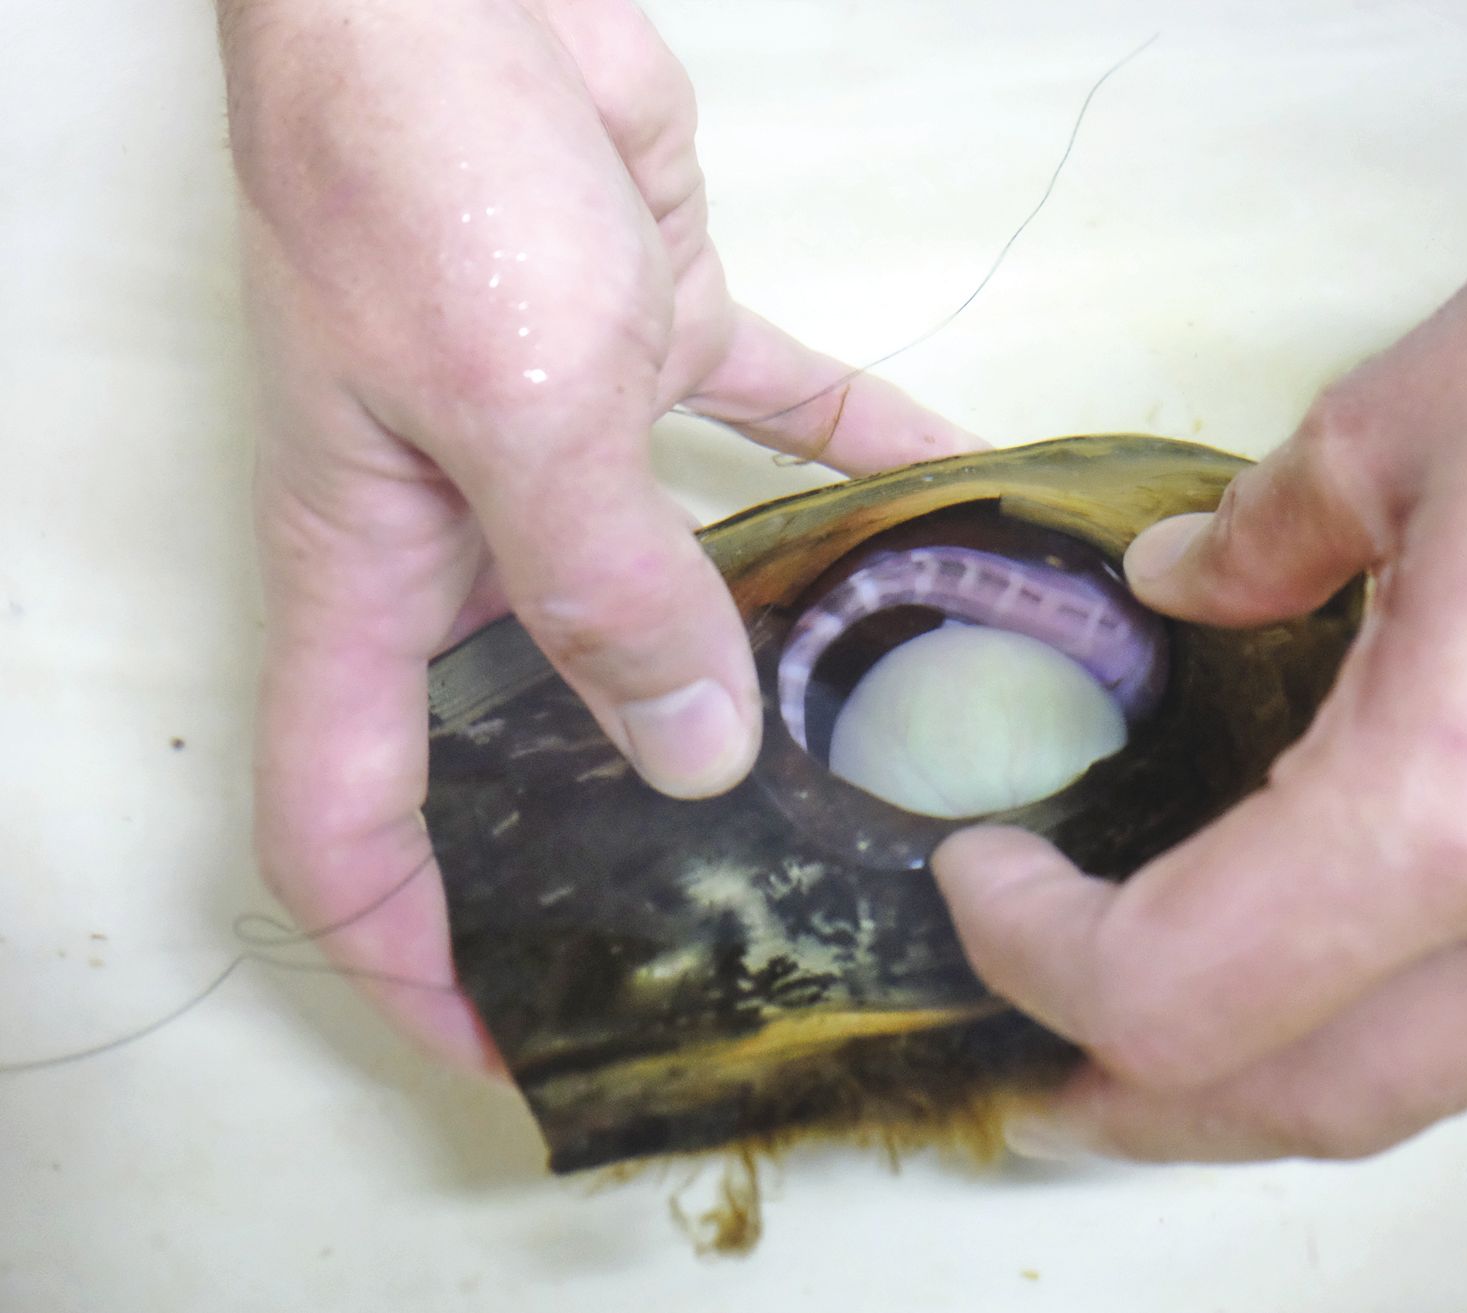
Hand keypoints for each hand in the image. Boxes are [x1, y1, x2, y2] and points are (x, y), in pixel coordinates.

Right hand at [223, 0, 975, 1065]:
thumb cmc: (418, 176)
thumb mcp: (510, 410)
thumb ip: (601, 586)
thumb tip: (686, 754)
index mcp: (372, 580)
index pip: (347, 826)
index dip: (408, 955)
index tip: (508, 1039)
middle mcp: (459, 539)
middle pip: (524, 736)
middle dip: (614, 829)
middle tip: (755, 899)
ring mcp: (560, 445)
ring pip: (666, 597)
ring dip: (762, 659)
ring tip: (885, 737)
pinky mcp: (647, 348)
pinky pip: (768, 433)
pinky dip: (853, 464)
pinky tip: (952, 502)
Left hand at [934, 51, 1466, 1160]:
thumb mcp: (1403, 417)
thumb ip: (1262, 542)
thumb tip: (1189, 590)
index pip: (1192, 990)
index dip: (1048, 961)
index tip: (988, 883)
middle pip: (1325, 1096)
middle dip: (1162, 1099)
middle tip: (1054, 1066)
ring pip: (1448, 1064)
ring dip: (1294, 1062)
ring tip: (1184, 1019)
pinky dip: (1420, 983)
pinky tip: (1360, 909)